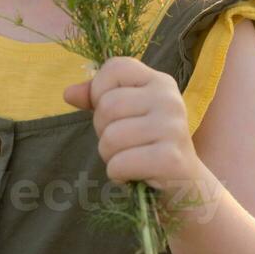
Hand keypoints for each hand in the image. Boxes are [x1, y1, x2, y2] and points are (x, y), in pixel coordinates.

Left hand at [63, 56, 203, 204]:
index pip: (115, 68)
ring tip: (131, 159)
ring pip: (111, 138)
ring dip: (111, 156)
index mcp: (160, 81)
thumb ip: (98, 99)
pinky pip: (119, 164)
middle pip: (107, 107)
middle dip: (104, 131)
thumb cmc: (149, 145)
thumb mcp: (126, 115)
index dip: (100, 90)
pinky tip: (136, 175)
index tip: (114, 112)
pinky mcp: (170, 159)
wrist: (186, 185)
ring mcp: (172, 128)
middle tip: (125, 143)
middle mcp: (169, 99)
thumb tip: (68, 93)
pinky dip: (118, 175)